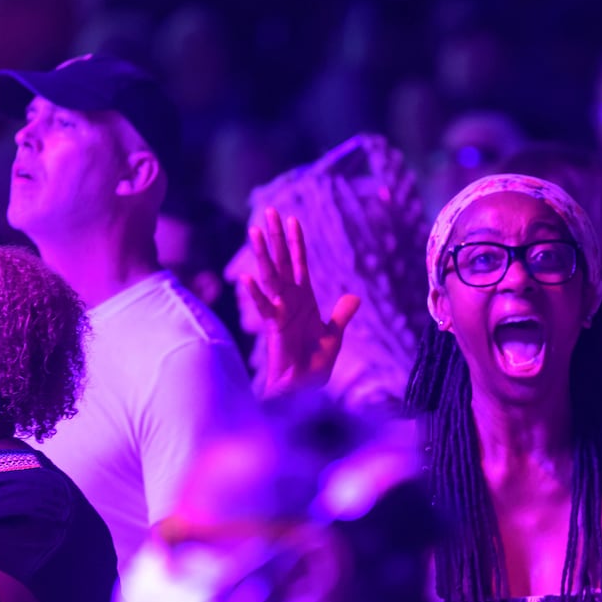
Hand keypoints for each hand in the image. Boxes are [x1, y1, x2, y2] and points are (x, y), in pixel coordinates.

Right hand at [242, 207, 361, 398]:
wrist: (303, 390)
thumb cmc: (313, 365)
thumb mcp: (333, 336)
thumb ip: (341, 316)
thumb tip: (354, 297)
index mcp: (304, 299)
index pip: (299, 264)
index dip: (296, 242)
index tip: (293, 218)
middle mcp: (290, 300)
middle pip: (281, 262)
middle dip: (276, 237)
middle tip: (269, 211)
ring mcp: (280, 311)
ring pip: (270, 277)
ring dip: (262, 254)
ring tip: (254, 231)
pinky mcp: (274, 327)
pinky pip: (264, 308)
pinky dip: (256, 294)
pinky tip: (247, 277)